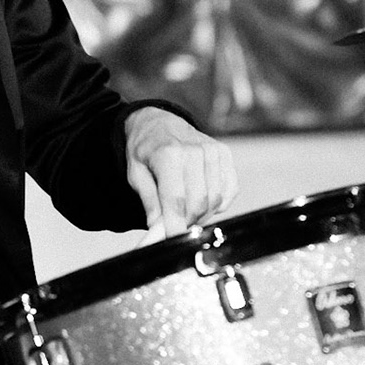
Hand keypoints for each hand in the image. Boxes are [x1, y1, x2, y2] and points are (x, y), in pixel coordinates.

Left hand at [124, 107, 238, 245]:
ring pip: (215, 200)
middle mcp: (195, 151)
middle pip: (198, 204)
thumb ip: (150, 203)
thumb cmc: (145, 150)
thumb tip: (158, 231)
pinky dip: (217, 203)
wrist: (159, 122)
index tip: (169, 241)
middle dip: (186, 222)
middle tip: (173, 225)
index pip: (176, 201)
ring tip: (184, 210)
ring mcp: (214, 152)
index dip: (174, 226)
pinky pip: (229, 192)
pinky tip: (201, 199)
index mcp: (168, 154)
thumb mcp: (136, 175)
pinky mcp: (226, 155)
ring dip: (201, 213)